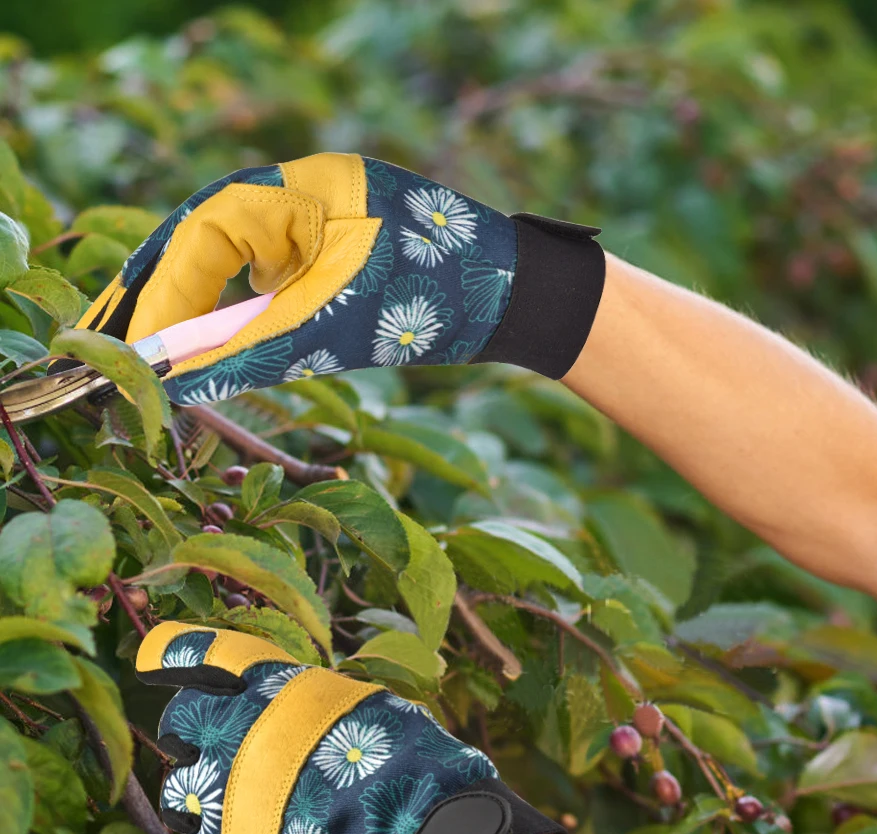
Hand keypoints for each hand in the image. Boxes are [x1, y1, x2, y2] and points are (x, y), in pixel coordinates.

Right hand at [79, 153, 605, 404]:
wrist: (523, 300)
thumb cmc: (440, 299)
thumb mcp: (338, 326)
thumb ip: (255, 348)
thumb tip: (181, 378)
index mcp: (301, 187)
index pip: (203, 230)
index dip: (165, 290)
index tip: (138, 343)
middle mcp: (306, 195)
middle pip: (211, 240)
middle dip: (171, 297)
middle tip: (129, 350)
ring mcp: (325, 224)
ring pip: (242, 262)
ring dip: (206, 308)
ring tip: (165, 355)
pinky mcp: (343, 257)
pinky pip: (278, 281)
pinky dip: (249, 315)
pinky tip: (227, 349)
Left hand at [137, 620, 569, 833]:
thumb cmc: (421, 777)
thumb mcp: (376, 711)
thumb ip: (319, 705)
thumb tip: (296, 710)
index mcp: (276, 688)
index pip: (198, 654)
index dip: (178, 655)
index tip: (161, 661)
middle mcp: (234, 733)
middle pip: (183, 723)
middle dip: (203, 738)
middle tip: (237, 763)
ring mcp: (218, 799)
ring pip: (183, 791)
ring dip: (210, 799)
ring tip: (256, 820)